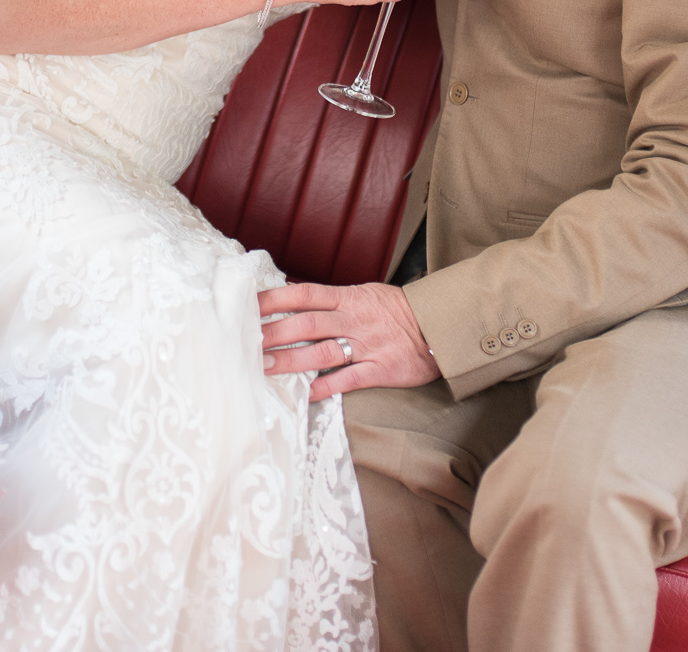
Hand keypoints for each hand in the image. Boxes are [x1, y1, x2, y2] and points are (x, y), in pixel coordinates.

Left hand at [259, 281, 441, 401]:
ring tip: (264, 367)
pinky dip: (326, 387)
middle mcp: (353, 319)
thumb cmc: (397, 310)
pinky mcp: (381, 369)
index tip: (249, 305)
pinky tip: (305, 394)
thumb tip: (294, 301)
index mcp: (348, 297)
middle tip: (248, 341)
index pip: (303, 294)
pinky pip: (348, 379)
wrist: (439, 326)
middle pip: (307, 323)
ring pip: (322, 351)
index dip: (275, 299)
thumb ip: (332, 301)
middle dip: (275, 333)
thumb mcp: (364, 294)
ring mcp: (367, 345)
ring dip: (290, 360)